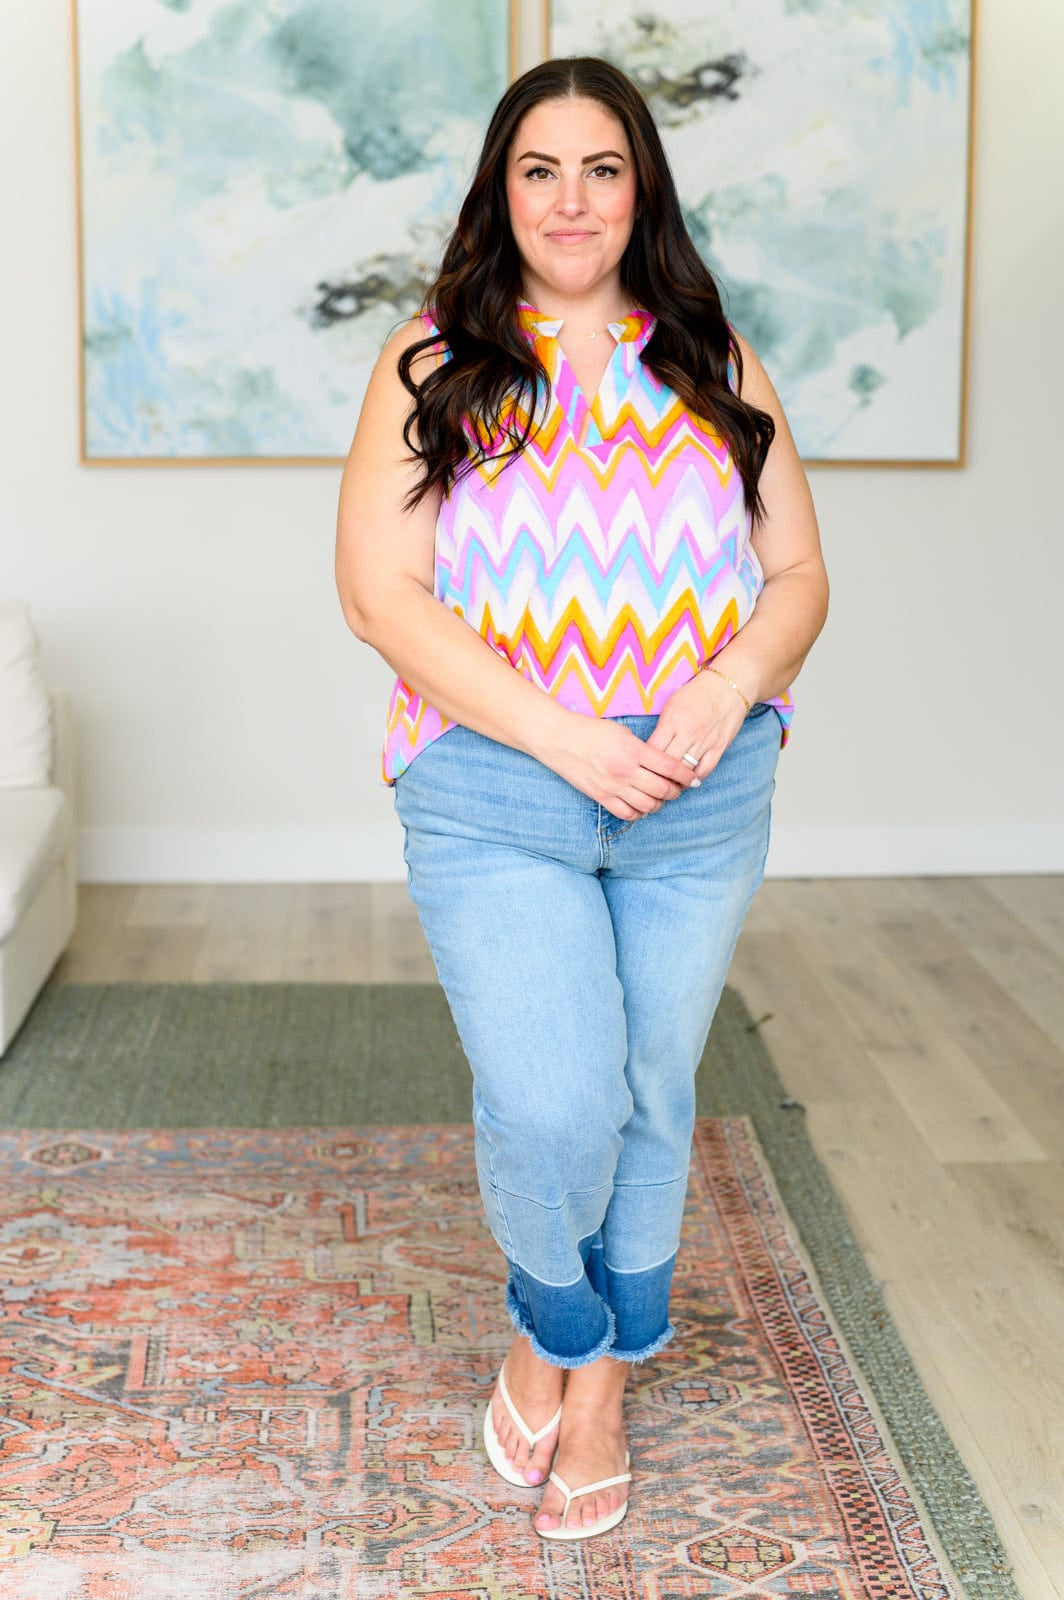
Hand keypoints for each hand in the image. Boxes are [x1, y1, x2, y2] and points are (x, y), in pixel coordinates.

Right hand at [541, 711, 699, 820]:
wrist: (559, 739)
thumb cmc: (591, 730)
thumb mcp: (622, 732)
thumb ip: (643, 748)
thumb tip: (662, 763)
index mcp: (634, 751)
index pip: (670, 768)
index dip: (686, 775)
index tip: (692, 778)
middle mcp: (626, 771)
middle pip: (663, 790)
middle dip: (676, 792)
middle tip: (678, 789)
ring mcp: (613, 786)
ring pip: (648, 806)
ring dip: (659, 804)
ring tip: (660, 798)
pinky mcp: (601, 797)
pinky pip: (627, 813)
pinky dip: (639, 813)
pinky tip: (642, 805)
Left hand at [643, 670, 748, 782]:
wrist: (729, 686)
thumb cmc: (696, 694)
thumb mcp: (672, 704)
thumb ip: (662, 727)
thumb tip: (650, 748)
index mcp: (673, 721)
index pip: (653, 750)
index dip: (645, 762)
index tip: (641, 768)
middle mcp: (688, 733)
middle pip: (668, 764)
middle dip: (658, 775)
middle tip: (651, 783)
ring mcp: (705, 742)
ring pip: (686, 771)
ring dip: (676, 781)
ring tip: (667, 787)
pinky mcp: (719, 747)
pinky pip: (705, 770)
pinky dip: (695, 779)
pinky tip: (687, 781)